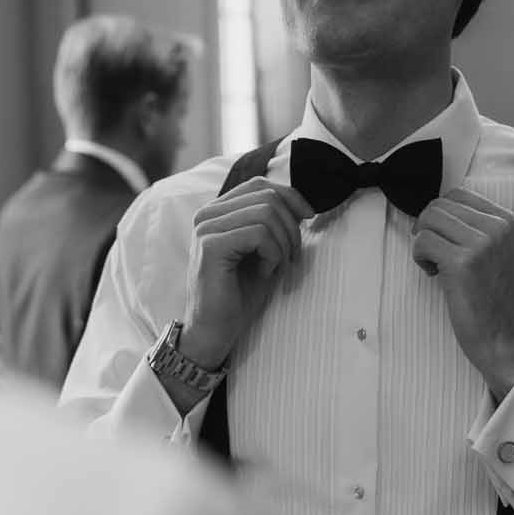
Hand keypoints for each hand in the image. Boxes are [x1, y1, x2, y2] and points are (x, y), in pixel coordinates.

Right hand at [181, 178, 313, 368]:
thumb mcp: (265, 250)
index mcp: (217, 211)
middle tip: (291, 255)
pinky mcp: (210, 246)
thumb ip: (276, 222)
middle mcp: (207, 214)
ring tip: (277, 265)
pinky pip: (259, 234)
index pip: (260, 185)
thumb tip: (303, 202)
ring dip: (283, 242)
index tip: (307, 218)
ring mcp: (206, 228)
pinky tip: (265, 272)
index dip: (290, 197)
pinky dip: (273, 254)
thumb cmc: (240, 292)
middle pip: (266, 195)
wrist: (215, 329)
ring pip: (266, 212)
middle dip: (291, 225)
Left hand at [411, 188, 513, 399]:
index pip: (460, 194)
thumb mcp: (500, 253)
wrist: (505, 339)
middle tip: (434, 254)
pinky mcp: (461, 262)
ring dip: (423, 241)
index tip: (442, 238)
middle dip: (429, 227)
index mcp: (509, 221)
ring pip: (429, 219)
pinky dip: (420, 257)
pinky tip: (434, 275)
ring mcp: (481, 243)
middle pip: (441, 204)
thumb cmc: (496, 300)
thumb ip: (479, 228)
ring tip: (436, 265)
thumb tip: (438, 211)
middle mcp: (498, 226)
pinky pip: (422, 242)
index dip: (442, 215)